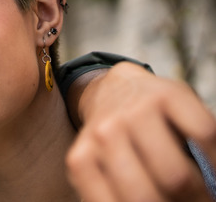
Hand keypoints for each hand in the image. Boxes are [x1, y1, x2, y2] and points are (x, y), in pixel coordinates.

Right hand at [66, 62, 215, 201]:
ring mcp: (101, 137)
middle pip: (175, 177)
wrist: (109, 91)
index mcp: (165, 95)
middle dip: (194, 198)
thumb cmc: (154, 109)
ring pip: (142, 196)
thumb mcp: (183, 105)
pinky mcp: (78, 158)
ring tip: (169, 200)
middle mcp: (129, 114)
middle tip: (199, 200)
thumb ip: (200, 136)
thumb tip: (212, 177)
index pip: (205, 134)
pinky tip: (136, 201)